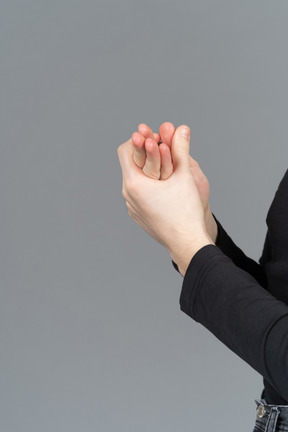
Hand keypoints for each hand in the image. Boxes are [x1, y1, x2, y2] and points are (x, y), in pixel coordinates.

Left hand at [131, 122, 217, 243]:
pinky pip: (138, 196)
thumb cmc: (185, 210)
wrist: (186, 243)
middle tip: (157, 145)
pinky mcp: (138, 216)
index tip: (152, 137)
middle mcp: (128, 196)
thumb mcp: (184, 175)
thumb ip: (181, 148)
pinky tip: (162, 186)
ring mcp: (131, 208)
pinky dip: (147, 186)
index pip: (125, 150)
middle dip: (143, 153)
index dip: (138, 139)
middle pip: (129, 165)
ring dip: (146, 170)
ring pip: (134, 181)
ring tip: (162, 165)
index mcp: (134, 183)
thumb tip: (182, 127)